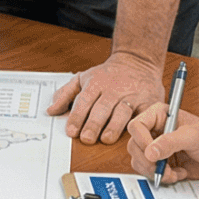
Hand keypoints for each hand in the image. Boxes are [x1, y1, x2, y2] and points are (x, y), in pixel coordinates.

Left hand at [47, 50, 164, 143]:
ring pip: (122, 111)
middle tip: (87, 138)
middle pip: (102, 107)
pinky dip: (139, 123)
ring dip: (114, 126)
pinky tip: (134, 133)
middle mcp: (113, 89)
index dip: (77, 116)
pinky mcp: (148, 101)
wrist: (137, 60)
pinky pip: (143, 114)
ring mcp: (132, 95)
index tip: (71, 131)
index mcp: (96, 83)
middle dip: (94, 123)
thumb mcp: (83, 78)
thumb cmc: (108, 74)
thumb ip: (66, 94)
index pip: (84, 100)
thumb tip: (51, 111)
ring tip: (106, 138)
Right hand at [126, 107, 198, 182]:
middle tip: (163, 168)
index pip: (136, 126)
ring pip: (140, 162)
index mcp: (159, 116)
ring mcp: (158, 147)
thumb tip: (149, 153)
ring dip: (155, 172)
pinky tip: (179, 174)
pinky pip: (151, 172)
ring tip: (173, 173)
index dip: (141, 141)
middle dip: (147, 162)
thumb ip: (170, 142)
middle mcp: (155, 131)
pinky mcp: (163, 162)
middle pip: (134, 146)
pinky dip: (163, 177)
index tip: (153, 154)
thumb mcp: (193, 137)